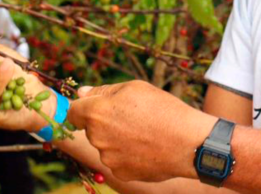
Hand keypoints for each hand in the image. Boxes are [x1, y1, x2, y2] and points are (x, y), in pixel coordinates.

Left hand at [67, 80, 215, 182]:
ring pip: (105, 146)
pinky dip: (127, 155)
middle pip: (91, 129)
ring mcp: (108, 158)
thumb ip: (103, 91)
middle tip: (132, 118)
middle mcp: (97, 137)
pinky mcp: (121, 173)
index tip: (95, 107)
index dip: (83, 108)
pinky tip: (146, 147)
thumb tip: (81, 93)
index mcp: (96, 113)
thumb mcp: (134, 88)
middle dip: (104, 123)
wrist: (188, 142)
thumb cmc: (162, 109)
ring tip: (143, 132)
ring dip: (117, 139)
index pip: (72, 112)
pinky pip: (118, 160)